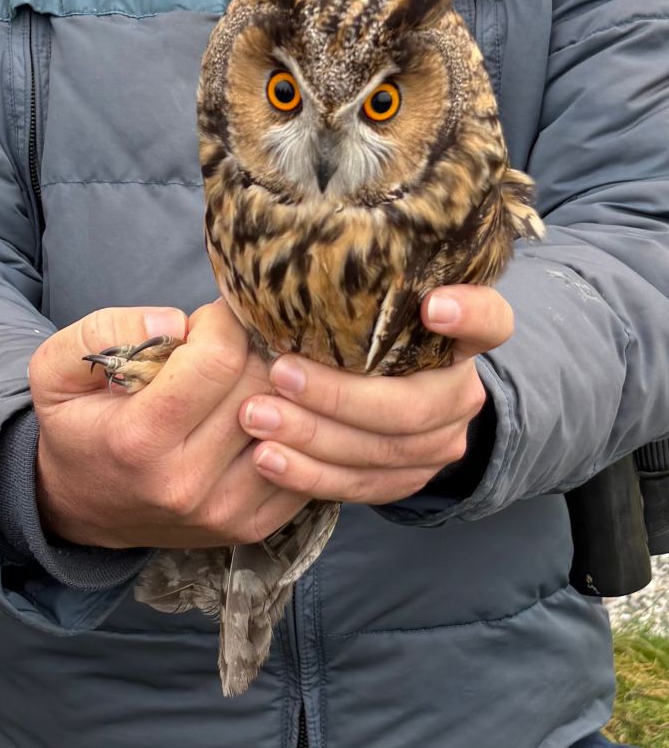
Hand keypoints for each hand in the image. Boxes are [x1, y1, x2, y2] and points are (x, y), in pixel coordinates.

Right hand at [30, 301, 308, 547]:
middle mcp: (185, 483)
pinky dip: (290, 431)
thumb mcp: (57, 368)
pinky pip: (300, 463)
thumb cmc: (76, 426)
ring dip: (276, 390)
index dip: (221, 324)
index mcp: (139, 439)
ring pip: (289, 423)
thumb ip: (105, 330)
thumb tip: (175, 323)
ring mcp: (222, 510)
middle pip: (260, 386)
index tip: (207, 322)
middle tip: (227, 348)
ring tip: (243, 381)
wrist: (79, 507)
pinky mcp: (249, 526)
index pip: (219, 361)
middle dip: (249, 350)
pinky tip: (262, 417)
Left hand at [239, 285, 511, 503]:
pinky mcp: (410, 479)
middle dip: (339, 395)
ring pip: (382, 451)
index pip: (491, 322)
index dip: (470, 316)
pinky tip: (267, 458)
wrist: (380, 395)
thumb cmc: (360, 335)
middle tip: (280, 374)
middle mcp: (461, 392)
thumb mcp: (371, 307)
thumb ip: (359, 294)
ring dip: (313, 436)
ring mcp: (441, 442)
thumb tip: (297, 261)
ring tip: (256, 418)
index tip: (432, 307)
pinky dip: (310, 475)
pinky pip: (361, 486)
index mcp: (461, 339)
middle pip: (413, 405)